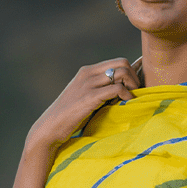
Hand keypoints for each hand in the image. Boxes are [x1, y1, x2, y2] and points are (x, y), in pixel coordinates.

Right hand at [25, 58, 140, 153]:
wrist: (51, 126)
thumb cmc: (70, 116)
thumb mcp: (85, 97)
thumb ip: (100, 91)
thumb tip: (121, 93)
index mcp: (87, 71)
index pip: (118, 61)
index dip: (132, 73)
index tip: (135, 88)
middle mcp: (88, 73)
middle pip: (122, 63)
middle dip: (135, 77)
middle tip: (136, 94)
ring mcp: (88, 84)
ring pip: (121, 73)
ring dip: (133, 86)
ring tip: (131, 100)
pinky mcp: (90, 97)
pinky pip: (116, 89)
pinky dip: (126, 96)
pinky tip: (127, 104)